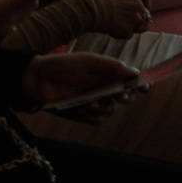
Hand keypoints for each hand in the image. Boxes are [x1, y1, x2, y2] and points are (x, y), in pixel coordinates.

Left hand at [20, 52, 138, 120]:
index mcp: (108, 74)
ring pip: (110, 111)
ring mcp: (93, 102)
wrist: (36, 79)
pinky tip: (81, 108)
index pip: (131, 81)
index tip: (145, 87)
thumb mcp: (89, 61)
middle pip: (126, 98)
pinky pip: (95, 120)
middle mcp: (103, 88)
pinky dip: (91, 115)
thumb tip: (135, 73)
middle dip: (125, 97)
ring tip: (90, 101)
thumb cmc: (62, 65)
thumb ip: (112, 66)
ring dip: (103, 107)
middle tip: (119, 95)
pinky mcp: (81, 114)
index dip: (141, 84)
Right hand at [93, 0, 154, 37]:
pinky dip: (121, 35)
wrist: (89, 10)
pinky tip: (111, 28)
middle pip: (144, 18)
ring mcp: (135, 17)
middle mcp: (139, 5)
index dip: (131, 13)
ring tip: (114, 24)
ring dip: (128, 29)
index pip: (141, 7)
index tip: (119, 12)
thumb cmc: (98, 3)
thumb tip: (139, 17)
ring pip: (138, 28)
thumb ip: (129, 4)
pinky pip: (128, 35)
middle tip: (118, 21)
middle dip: (134, 22)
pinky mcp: (129, 29)